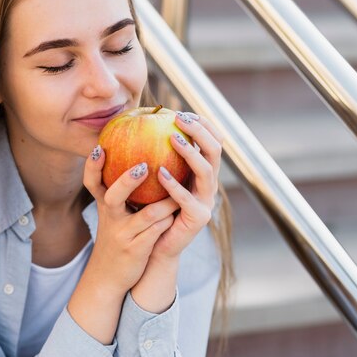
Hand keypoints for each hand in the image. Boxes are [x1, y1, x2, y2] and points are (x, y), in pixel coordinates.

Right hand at [81, 146, 179, 294]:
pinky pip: (158, 230)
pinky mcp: (137, 249)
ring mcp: (123, 235)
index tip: (99, 147)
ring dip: (166, 201)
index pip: (91, 182)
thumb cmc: (116, 236)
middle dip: (128, 181)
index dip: (92, 166)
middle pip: (113, 196)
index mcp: (103, 206)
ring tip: (180, 186)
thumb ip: (120, 191)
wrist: (108, 276)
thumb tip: (138, 158)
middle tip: (143, 166)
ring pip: (148, 214)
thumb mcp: (112, 214)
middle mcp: (110, 218)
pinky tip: (180, 209)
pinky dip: (170, 218)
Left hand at [151, 111, 223, 260]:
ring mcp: (206, 201)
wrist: (155, 245)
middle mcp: (209, 185)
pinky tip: (160, 173)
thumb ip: (156, 157)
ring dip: (190, 153)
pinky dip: (174, 185)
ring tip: (173, 139)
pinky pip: (187, 199)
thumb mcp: (155, 179)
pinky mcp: (198, 218)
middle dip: (200, 131)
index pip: (212, 142)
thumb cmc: (152, 208)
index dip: (203, 124)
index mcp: (202, 173)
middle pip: (215, 151)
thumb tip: (141, 124)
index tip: (182, 111)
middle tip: (179, 118)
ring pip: (207, 172)